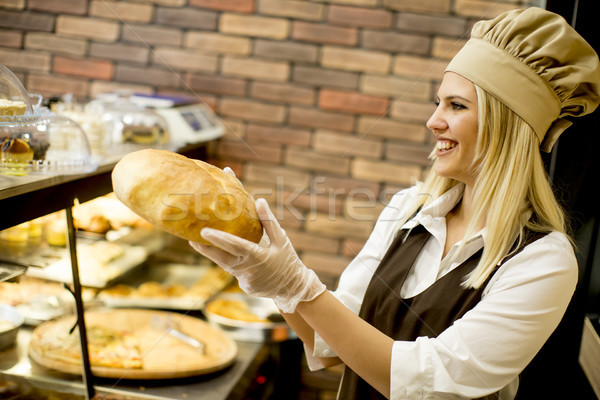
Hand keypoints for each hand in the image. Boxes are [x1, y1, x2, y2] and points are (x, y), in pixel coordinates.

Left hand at [189, 198, 325, 312]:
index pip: (234, 246)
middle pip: (220, 258)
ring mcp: (244, 279)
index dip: (218, 239)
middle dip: (204, 248)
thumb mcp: (281, 240)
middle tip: (190, 237)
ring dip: (212, 253)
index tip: (203, 232)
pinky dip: (229, 262)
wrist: (292, 287)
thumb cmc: (287, 260)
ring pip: (224, 264)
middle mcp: (247, 269)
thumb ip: (268, 221)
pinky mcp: (244, 285)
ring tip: (198, 241)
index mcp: (257, 256)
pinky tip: (224, 254)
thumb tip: (259, 200)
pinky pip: (233, 271)